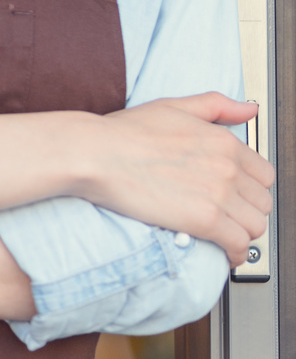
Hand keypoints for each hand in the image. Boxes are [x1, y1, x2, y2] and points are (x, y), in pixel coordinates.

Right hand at [81, 93, 273, 264]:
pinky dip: (235, 253)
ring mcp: (219, 194)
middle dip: (247, 211)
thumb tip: (248, 108)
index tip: (237, 194)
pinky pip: (238, 244)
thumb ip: (215, 105)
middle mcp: (228, 167)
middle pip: (262, 202)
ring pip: (255, 225)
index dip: (250, 187)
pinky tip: (224, 253)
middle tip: (229, 215)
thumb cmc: (124, 133)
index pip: (263, 174)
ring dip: (242, 232)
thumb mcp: (173, 106)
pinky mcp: (205, 220)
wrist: (95, 154)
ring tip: (225, 234)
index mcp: (223, 141)